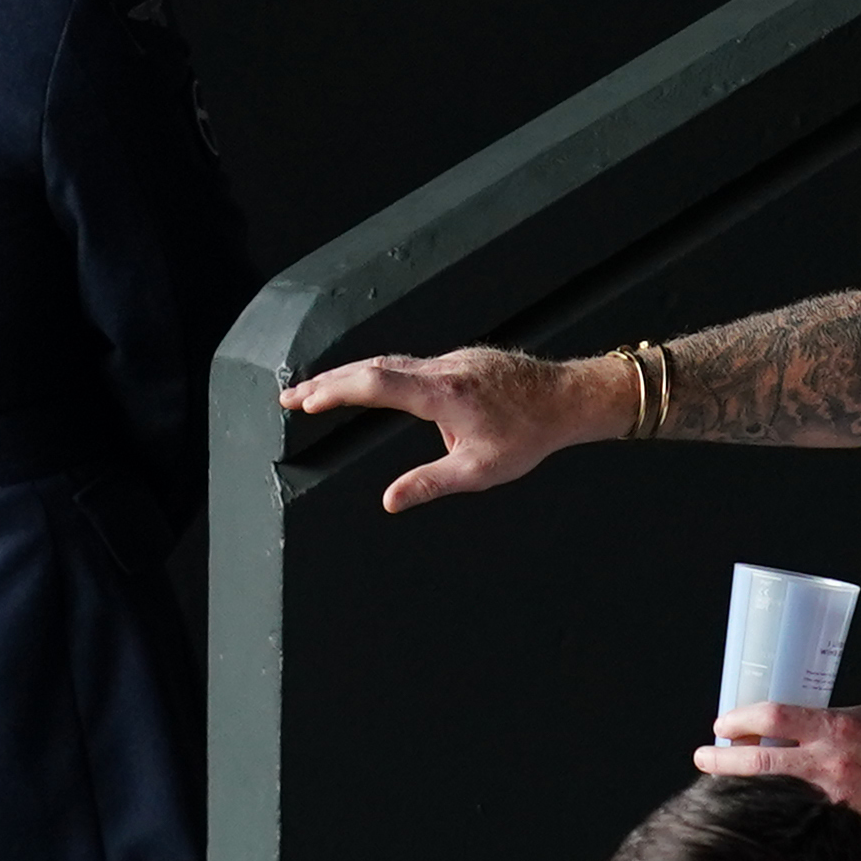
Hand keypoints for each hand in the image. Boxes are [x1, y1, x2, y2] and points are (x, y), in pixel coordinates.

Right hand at [280, 347, 632, 513]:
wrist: (570, 398)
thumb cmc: (530, 436)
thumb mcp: (481, 471)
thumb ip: (430, 484)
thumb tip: (390, 501)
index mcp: (443, 393)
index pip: (374, 384)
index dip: (334, 391)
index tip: (304, 402)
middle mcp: (442, 368)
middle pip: (371, 368)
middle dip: (326, 383)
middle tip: (290, 398)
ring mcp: (451, 359)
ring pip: (390, 362)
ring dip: (350, 376)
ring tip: (316, 393)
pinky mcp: (460, 359)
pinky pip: (411, 364)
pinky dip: (380, 373)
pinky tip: (368, 386)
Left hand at [696, 704, 860, 851]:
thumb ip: (826, 724)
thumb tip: (787, 728)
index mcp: (837, 729)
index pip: (772, 717)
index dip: (739, 719)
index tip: (723, 724)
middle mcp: (829, 764)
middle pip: (756, 760)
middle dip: (722, 760)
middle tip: (706, 757)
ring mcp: (831, 801)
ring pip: (769, 793)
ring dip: (746, 788)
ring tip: (733, 786)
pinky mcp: (837, 828)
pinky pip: (794, 819)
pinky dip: (778, 812)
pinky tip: (768, 813)